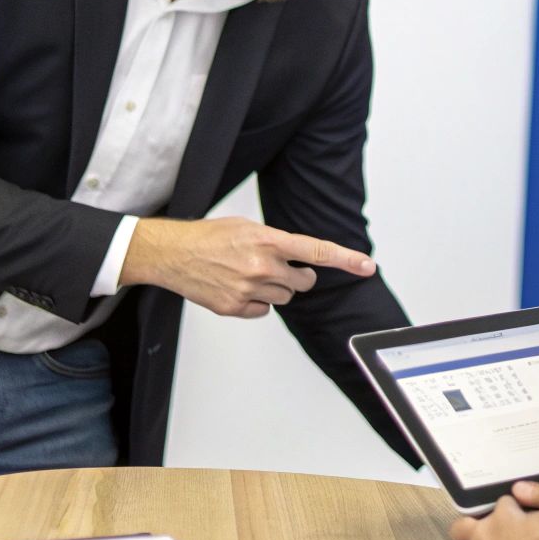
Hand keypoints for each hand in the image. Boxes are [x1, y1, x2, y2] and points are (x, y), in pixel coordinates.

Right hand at [119, 216, 375, 317]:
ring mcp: (248, 289)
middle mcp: (262, 266)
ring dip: (276, 289)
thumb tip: (299, 256)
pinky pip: (263, 312)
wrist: (171, 253)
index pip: (316, 251)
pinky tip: (238, 288)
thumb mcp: (247, 227)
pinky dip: (257, 303)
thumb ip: (276, 242)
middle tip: (279, 268)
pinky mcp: (234, 308)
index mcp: (267, 240)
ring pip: (285, 298)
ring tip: (250, 275)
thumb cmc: (208, 236)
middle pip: (304, 282)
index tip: (367, 266)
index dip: (345, 259)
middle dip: (298, 277)